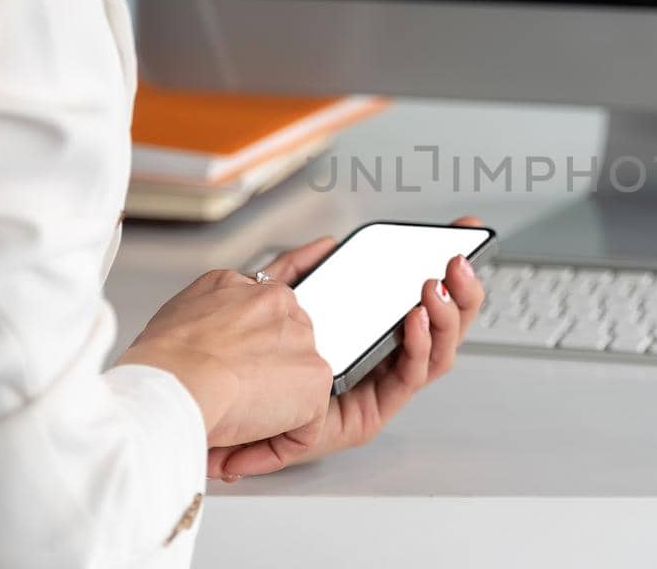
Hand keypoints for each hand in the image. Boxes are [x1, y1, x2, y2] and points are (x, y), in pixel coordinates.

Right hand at [117, 263, 332, 453]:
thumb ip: (209, 312)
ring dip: (266, 417)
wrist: (170, 382)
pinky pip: (304, 426)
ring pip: (295, 388)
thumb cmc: (159, 362)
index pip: (280, 280)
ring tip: (224, 433)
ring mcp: (301, 340)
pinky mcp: (314, 377)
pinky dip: (273, 448)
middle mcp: (278, 304)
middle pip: (289, 345)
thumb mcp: (180, 311)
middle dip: (265, 381)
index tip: (326, 248)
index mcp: (245, 288)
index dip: (303, 265)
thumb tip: (215, 330)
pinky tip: (239, 453)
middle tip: (228, 407)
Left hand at [207, 216, 487, 479]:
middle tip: (462, 257)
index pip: (413, 307)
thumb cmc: (222, 361)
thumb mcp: (269, 302)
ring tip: (442, 281)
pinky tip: (418, 315)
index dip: (442, 275)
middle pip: (437, 330)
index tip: (460, 240)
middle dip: (462, 291)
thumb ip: (300, 272)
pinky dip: (421, 344)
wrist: (193, 395)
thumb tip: (329, 245)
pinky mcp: (367, 417)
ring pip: (436, 353)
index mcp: (356, 342)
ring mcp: (373, 394)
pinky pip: (409, 378)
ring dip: (450, 314)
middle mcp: (372, 370)